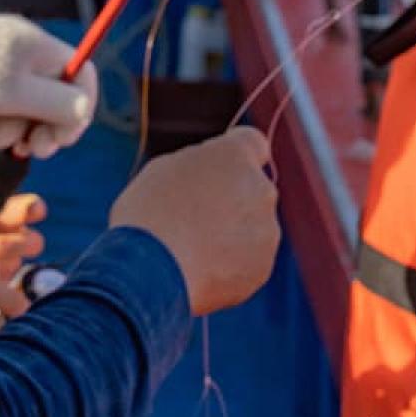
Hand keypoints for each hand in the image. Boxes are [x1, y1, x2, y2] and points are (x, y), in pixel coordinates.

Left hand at [0, 16, 98, 158]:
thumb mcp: (15, 95)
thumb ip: (56, 103)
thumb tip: (83, 111)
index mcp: (40, 46)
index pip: (82, 74)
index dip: (79, 110)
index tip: (62, 140)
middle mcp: (25, 47)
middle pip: (56, 90)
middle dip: (44, 124)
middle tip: (29, 150)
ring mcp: (3, 57)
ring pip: (28, 98)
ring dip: (17, 125)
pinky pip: (4, 97)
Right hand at [109, 127, 279, 315]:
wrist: (152, 272)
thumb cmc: (149, 215)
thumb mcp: (165, 168)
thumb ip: (200, 165)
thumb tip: (209, 175)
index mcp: (236, 155)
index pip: (254, 144)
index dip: (236, 158)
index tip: (220, 171)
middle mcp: (261, 188)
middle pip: (252, 188)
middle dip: (233, 199)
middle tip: (195, 218)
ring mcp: (266, 230)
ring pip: (253, 227)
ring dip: (233, 234)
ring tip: (193, 250)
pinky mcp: (262, 267)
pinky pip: (249, 262)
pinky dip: (231, 266)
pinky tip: (201, 270)